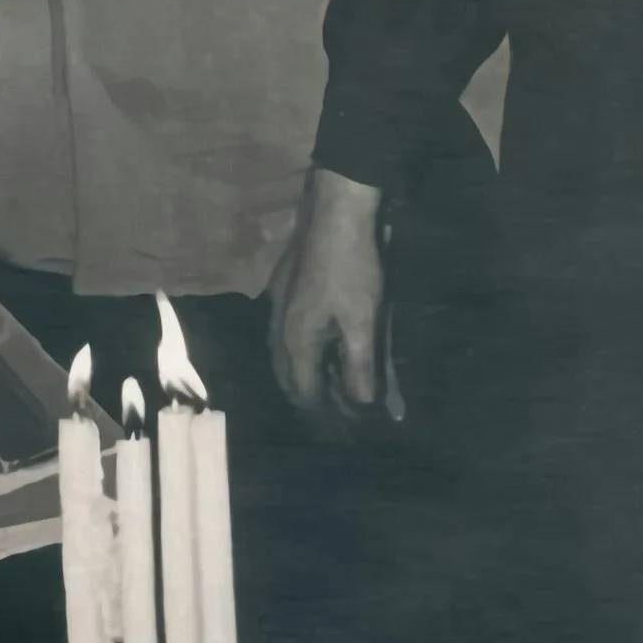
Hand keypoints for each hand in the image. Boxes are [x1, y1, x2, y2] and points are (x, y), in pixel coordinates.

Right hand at [269, 167, 389, 431]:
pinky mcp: (285, 292)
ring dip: (309, 378)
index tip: (349, 432)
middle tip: (341, 417)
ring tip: (332, 389)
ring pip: (288, 358)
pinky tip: (320, 347)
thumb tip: (362, 407)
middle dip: (315, 402)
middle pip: (292, 381)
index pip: (307, 396)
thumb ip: (361, 367)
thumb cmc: (352, 267)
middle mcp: (280, 332)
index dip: (329, 418)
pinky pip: (290, 337)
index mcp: (296, 344)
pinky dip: (306, 354)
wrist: (335, 210)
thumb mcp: (364, 321)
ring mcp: (279, 310)